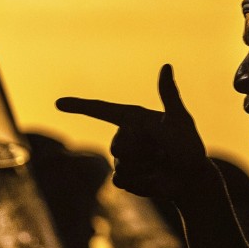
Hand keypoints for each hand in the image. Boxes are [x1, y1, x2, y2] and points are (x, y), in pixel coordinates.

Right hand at [56, 64, 210, 199]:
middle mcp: (124, 136)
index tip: (58, 103)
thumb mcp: (179, 120)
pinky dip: (140, 182)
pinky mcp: (122, 178)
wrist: (190, 179)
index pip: (100, 110)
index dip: (79, 106)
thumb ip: (169, 96)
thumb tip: (166, 66)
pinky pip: (120, 180)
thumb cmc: (188, 146)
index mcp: (132, 118)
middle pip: (117, 146)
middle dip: (142, 152)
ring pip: (121, 164)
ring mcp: (121, 158)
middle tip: (162, 152)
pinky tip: (154, 179)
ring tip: (160, 165)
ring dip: (145, 167)